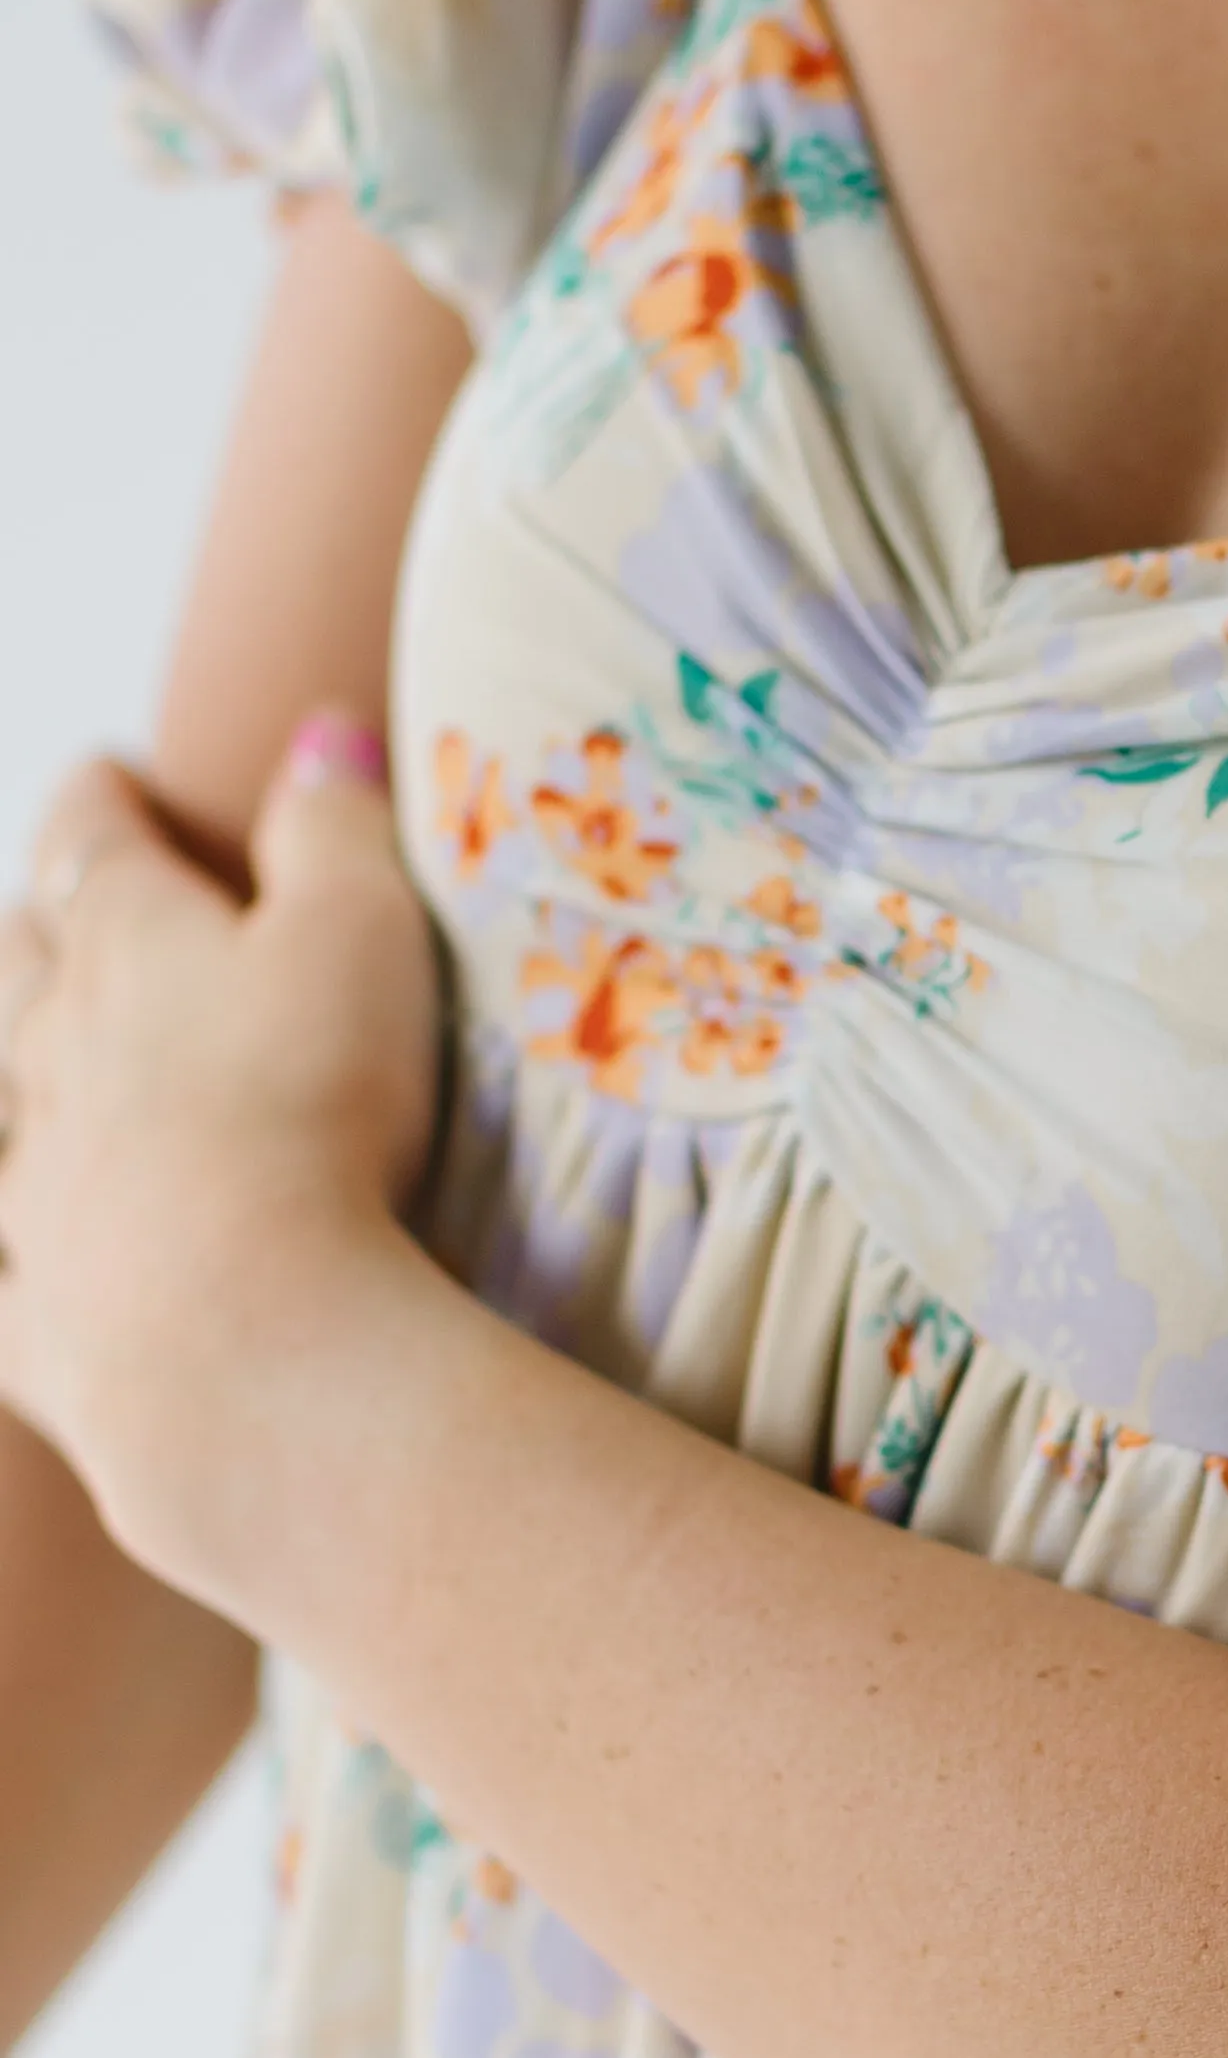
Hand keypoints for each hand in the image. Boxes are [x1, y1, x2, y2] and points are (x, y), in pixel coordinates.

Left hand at [0, 717, 442, 1583]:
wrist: (238, 1328)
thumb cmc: (317, 1104)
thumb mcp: (361, 933)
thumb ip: (338, 827)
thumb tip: (324, 729)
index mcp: (132, 944)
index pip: (98, 842)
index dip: (106, 803)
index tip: (110, 775)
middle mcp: (52, 1053)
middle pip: (24, 966)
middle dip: (44, 926)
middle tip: (59, 910)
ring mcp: (34, 1189)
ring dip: (8, 1074)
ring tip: (21, 1062)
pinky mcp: (39, 1318)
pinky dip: (0, 1247)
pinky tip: (9, 1253)